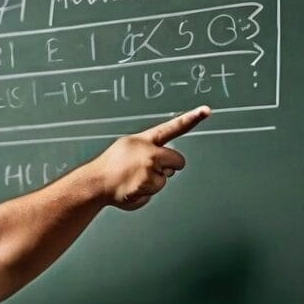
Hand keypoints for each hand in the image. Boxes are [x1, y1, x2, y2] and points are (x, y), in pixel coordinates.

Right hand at [92, 106, 210, 209]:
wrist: (96, 183)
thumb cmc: (110, 166)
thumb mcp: (127, 147)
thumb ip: (148, 149)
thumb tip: (165, 163)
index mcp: (145, 140)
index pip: (172, 127)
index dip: (191, 118)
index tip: (206, 110)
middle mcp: (150, 153)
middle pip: (178, 161)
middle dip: (169, 168)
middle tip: (146, 171)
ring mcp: (150, 170)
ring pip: (165, 180)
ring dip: (152, 183)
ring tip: (133, 180)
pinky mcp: (148, 187)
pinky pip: (154, 192)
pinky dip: (144, 193)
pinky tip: (131, 188)